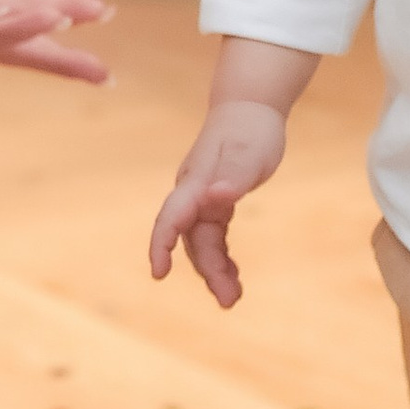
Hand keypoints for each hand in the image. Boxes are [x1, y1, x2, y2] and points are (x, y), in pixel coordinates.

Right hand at [149, 100, 288, 307]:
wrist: (250, 107)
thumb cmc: (250, 128)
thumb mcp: (248, 152)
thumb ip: (233, 175)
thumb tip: (217, 197)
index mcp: (196, 182)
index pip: (172, 217)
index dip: (162, 245)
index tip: (159, 272)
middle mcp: (194, 194)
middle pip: (192, 240)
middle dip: (207, 271)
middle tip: (229, 300)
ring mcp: (203, 200)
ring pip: (203, 243)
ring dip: (216, 270)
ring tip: (233, 297)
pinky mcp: (216, 203)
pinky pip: (214, 237)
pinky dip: (223, 257)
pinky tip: (233, 276)